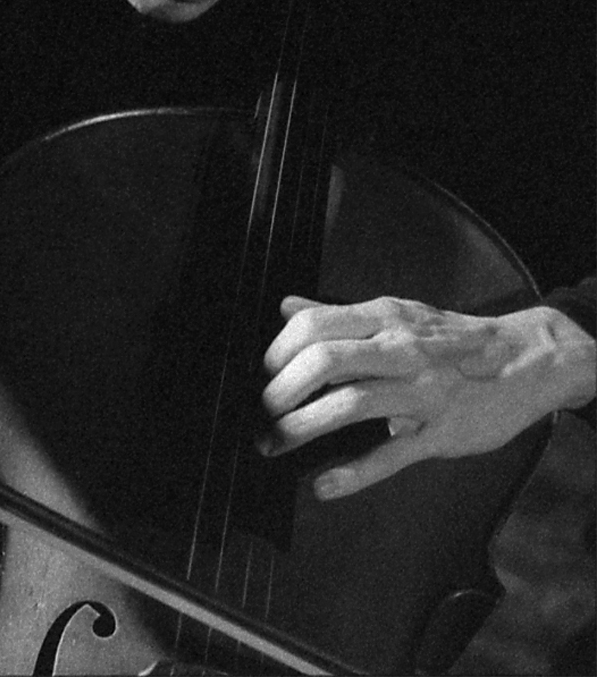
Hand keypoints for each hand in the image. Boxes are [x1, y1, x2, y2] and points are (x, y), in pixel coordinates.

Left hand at [259, 295, 595, 500]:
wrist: (528, 360)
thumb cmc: (451, 339)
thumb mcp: (396, 315)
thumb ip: (338, 314)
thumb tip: (286, 306)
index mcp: (384, 319)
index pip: (314, 325)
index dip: (278, 351)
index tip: (265, 373)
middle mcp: (401, 351)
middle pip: (325, 361)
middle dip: (282, 390)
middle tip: (263, 411)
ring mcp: (422, 392)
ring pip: (351, 404)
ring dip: (303, 427)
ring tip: (274, 443)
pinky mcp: (440, 433)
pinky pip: (391, 456)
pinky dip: (353, 473)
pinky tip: (323, 485)